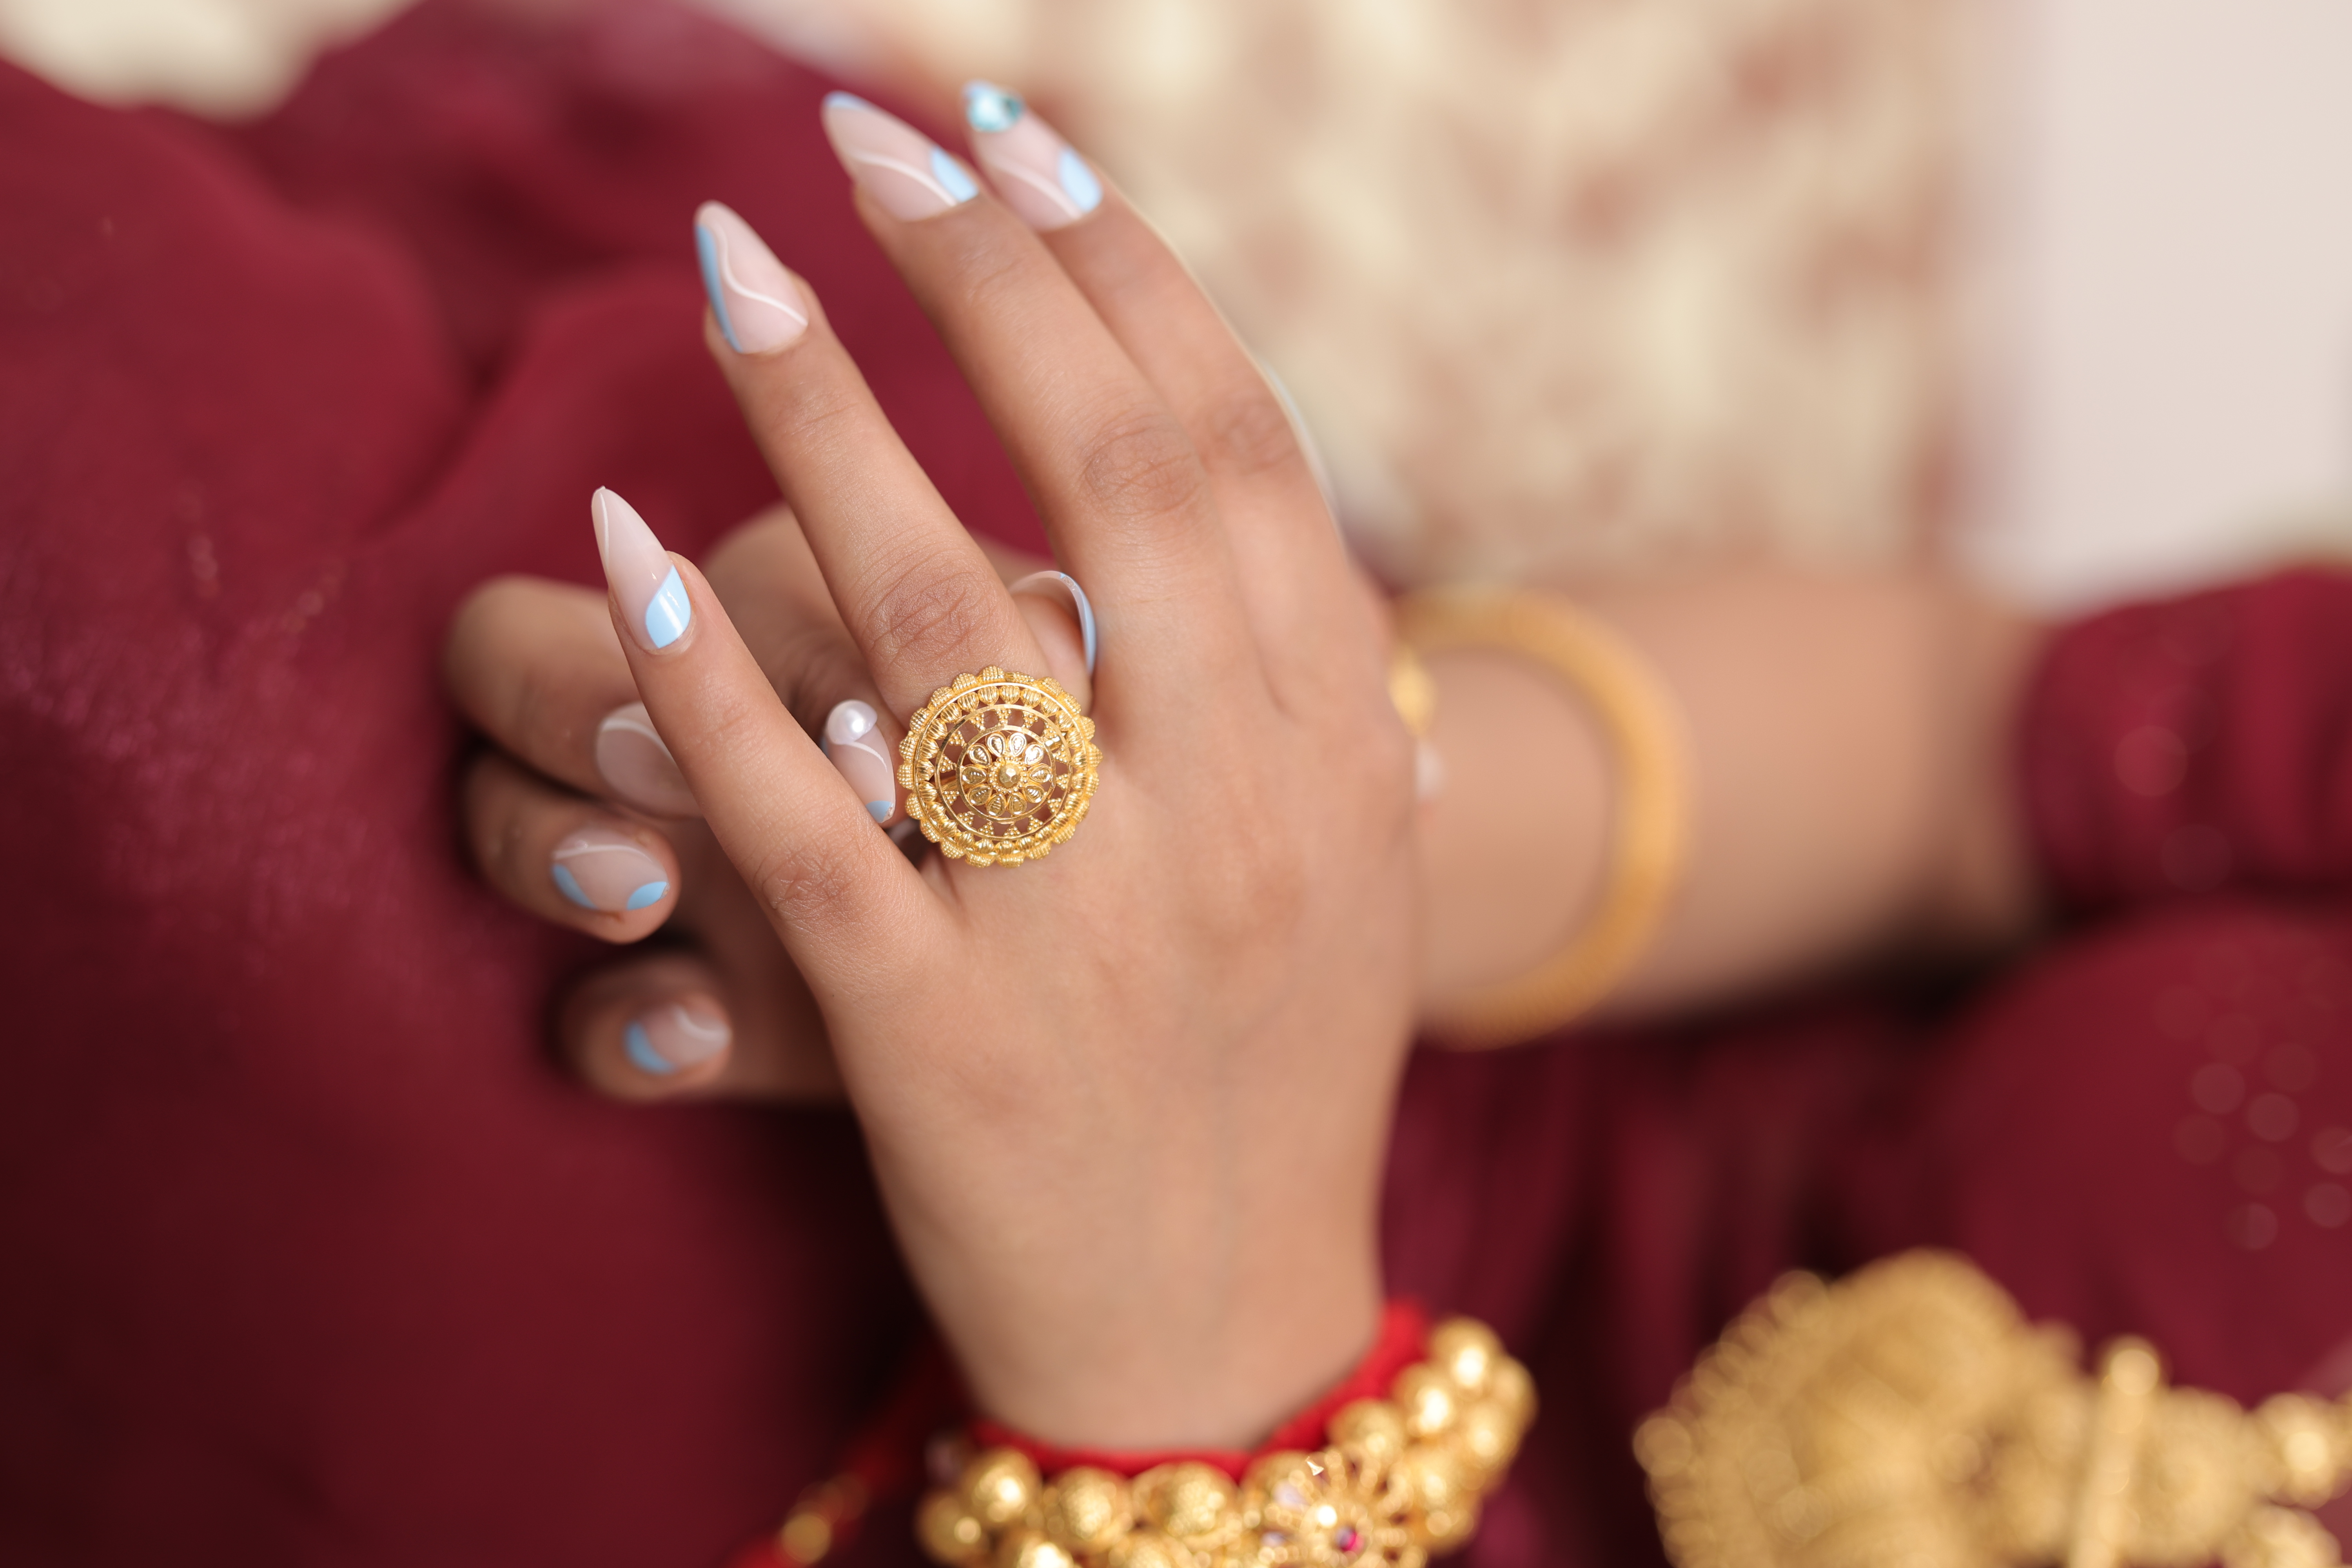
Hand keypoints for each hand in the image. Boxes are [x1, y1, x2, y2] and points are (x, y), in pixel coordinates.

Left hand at [453, 95, 1417, 1446]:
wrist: (1220, 1329)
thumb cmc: (1273, 1069)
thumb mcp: (1336, 855)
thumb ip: (1289, 672)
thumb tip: (1207, 470)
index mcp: (1330, 753)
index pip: (1234, 450)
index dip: (1123, 271)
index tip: (1013, 144)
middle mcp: (1227, 813)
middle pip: (1108, 481)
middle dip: (988, 281)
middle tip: (864, 145)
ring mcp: (1079, 925)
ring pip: (941, 621)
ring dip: (824, 422)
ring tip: (733, 272)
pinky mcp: (935, 1035)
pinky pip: (804, 826)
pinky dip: (706, 678)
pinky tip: (627, 545)